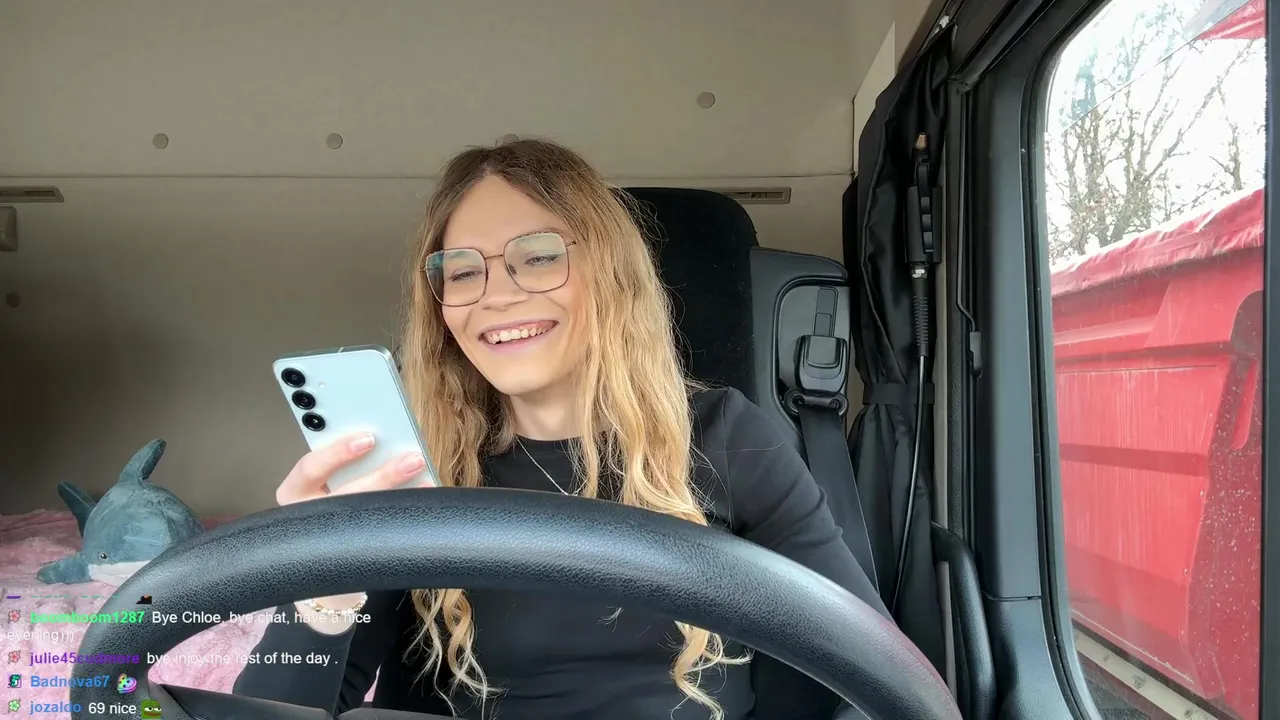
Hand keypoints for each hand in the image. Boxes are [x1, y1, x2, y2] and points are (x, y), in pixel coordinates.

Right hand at [275, 432, 424, 624]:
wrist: (323, 564)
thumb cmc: (324, 508)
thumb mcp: (322, 481)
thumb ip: (340, 463)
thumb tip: (380, 441)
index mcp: (295, 491)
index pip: (309, 468)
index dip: (337, 452)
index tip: (368, 439)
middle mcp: (307, 517)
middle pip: (346, 496)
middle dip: (383, 477)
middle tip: (411, 458)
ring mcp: (327, 540)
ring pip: (365, 520)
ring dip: (398, 497)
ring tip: (423, 479)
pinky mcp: (350, 558)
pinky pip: (381, 537)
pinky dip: (404, 517)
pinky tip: (422, 500)